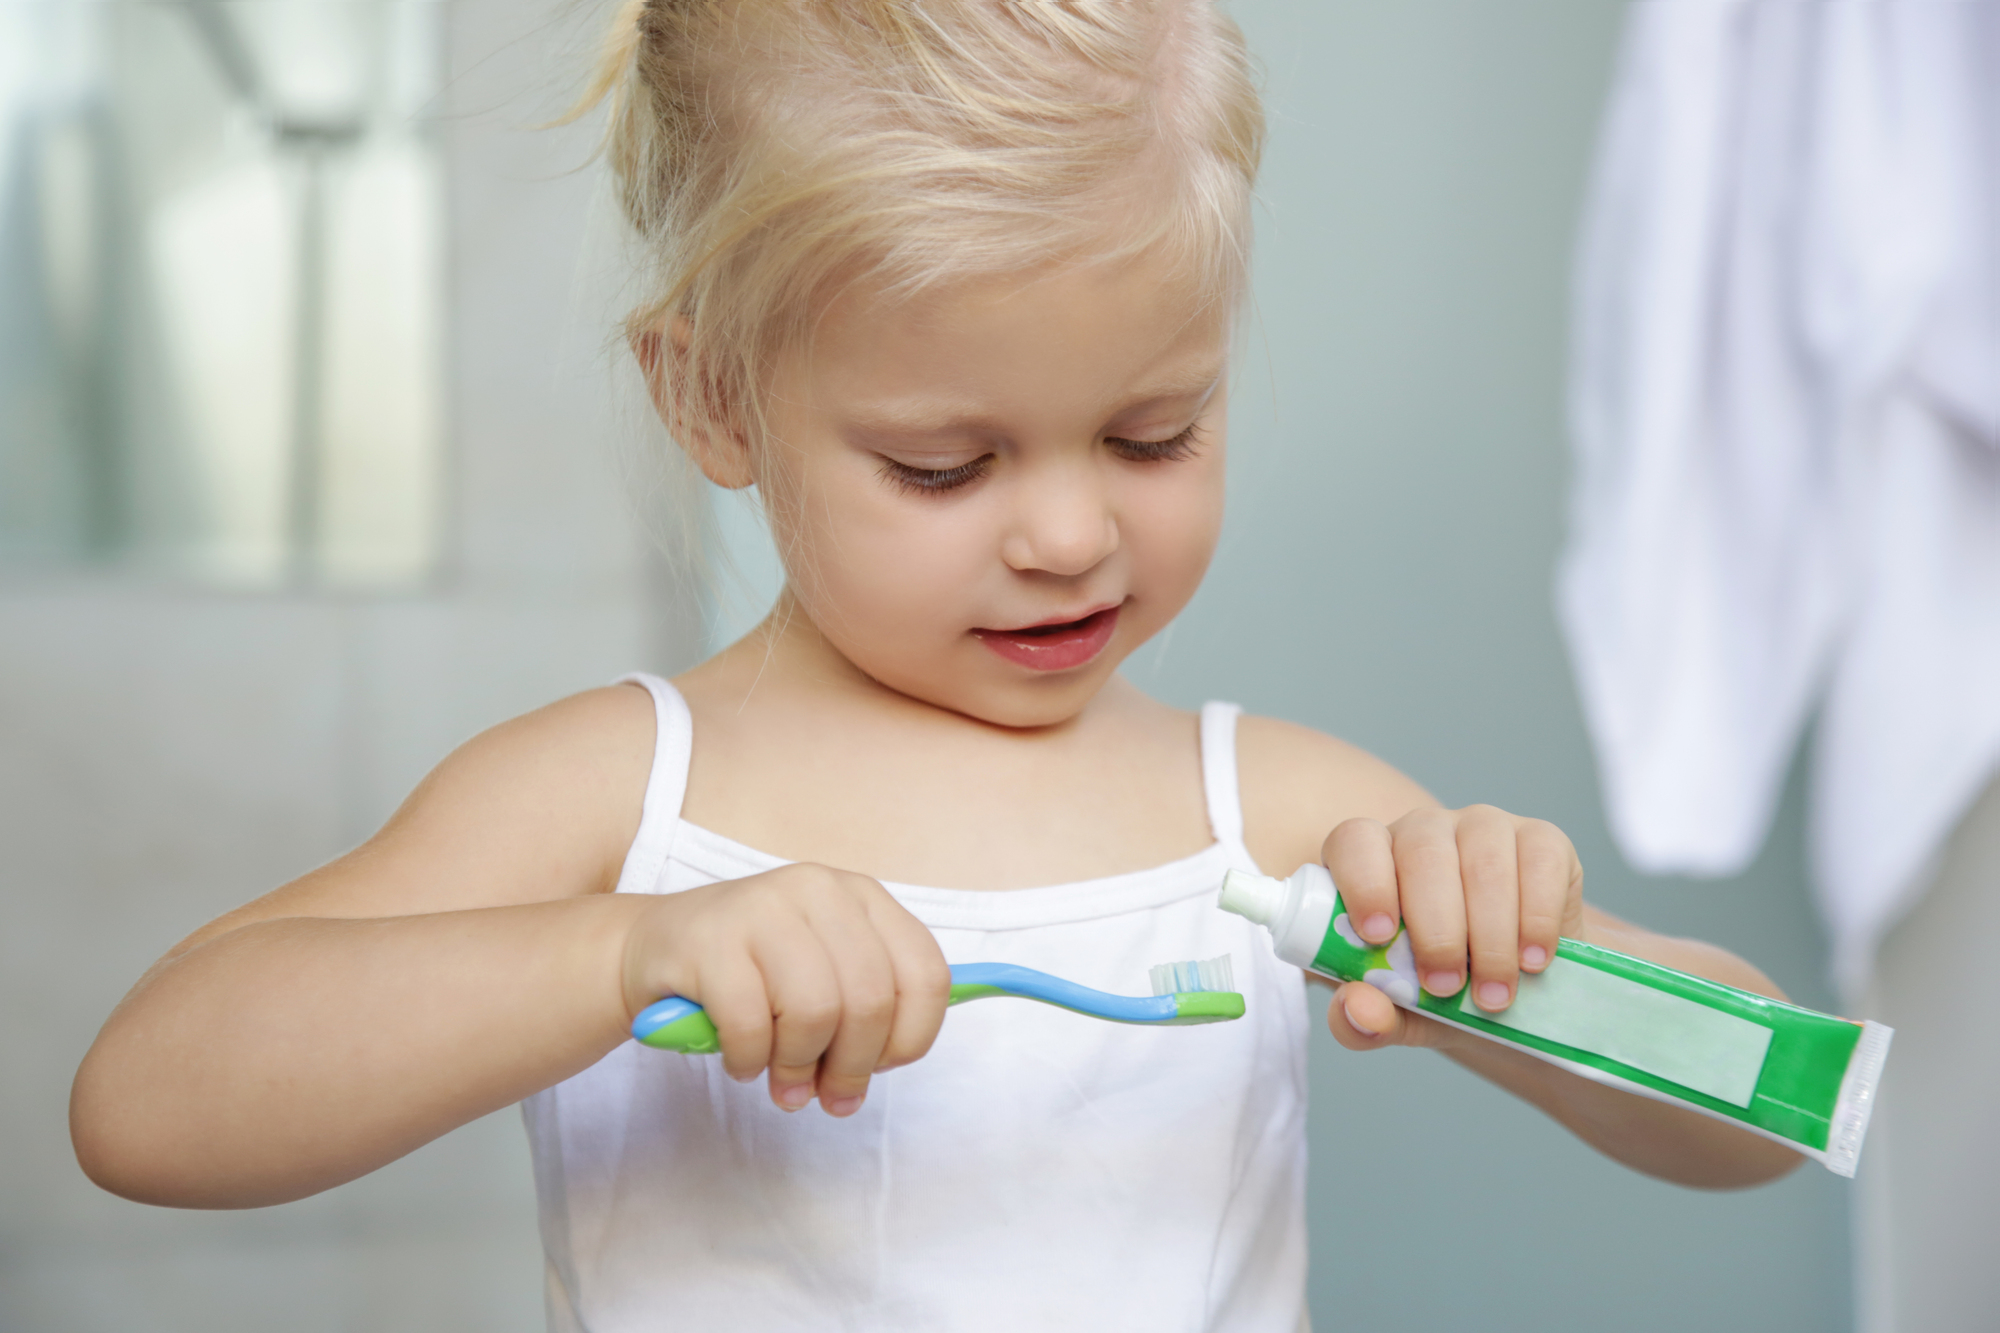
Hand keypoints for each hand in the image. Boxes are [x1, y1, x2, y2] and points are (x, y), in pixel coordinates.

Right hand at [618, 864, 951, 1115]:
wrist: (656, 947)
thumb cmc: (754, 972)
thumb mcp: (824, 974)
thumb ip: (863, 1012)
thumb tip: (874, 1074)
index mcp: (862, 897)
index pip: (926, 974)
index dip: (910, 1038)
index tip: (880, 1067)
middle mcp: (818, 891)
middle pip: (871, 1000)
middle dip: (852, 1067)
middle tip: (827, 1097)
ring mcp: (763, 908)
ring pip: (815, 1012)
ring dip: (798, 1066)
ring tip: (781, 1082)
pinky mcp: (710, 940)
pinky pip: (750, 1025)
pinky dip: (749, 1060)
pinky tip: (741, 1061)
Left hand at [1317, 806, 1582, 1051]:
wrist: (1518, 992)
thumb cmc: (1442, 990)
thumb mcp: (1399, 1014)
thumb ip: (1364, 1019)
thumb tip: (1357, 1010)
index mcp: (1371, 859)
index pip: (1355, 842)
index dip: (1365, 883)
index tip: (1379, 937)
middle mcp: (1424, 831)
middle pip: (1422, 855)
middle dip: (1436, 930)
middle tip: (1445, 987)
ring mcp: (1483, 827)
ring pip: (1484, 863)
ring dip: (1489, 937)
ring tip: (1493, 994)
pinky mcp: (1541, 839)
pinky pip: (1539, 862)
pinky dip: (1536, 918)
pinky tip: (1532, 960)